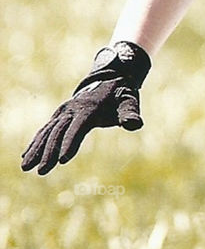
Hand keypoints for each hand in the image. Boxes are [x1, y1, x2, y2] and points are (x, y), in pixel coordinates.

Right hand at [22, 41, 150, 175]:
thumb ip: (130, 112)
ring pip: (47, 132)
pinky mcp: (60, 115)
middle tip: (41, 171)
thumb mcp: (129, 100)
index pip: (78, 128)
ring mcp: (64, 112)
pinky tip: (26, 156)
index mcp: (89, 108)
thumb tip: (134, 124)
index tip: (62, 160)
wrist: (109, 77)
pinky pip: (45, 130)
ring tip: (26, 167)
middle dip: (49, 152)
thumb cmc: (121, 93)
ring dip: (36, 149)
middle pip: (58, 132)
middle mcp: (72, 109)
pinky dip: (35, 142)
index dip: (70, 143)